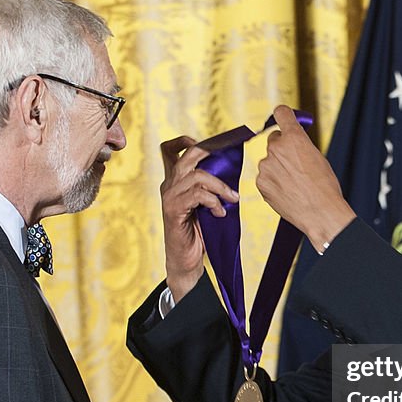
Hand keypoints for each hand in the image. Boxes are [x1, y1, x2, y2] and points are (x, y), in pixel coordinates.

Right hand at [159, 135, 239, 301]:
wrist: (186, 261)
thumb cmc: (198, 233)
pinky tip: (220, 213)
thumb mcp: (205, 204)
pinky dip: (213, 202)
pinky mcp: (174, 210)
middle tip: (229, 162)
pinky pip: (197, 196)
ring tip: (233, 199)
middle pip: (187, 156)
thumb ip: (210, 187)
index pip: (169, 150)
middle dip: (210, 153)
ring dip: (220, 186)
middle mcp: (169, 185)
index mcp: (174, 181)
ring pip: (197, 176)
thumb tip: (231, 167)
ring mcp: (170, 197)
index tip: (203, 143)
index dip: (184, 140)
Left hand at [259, 105, 355, 251]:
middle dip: (282, 149)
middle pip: (274, 140)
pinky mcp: (261, 182)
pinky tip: (286, 191)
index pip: (281, 113)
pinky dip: (273, 182)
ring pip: (269, 161)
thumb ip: (301, 145)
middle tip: (296, 164)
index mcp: (294, 138)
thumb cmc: (324, 187)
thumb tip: (293, 144)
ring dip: (277, 168)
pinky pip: (265, 177)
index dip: (283, 115)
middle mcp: (277, 148)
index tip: (282, 116)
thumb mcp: (318, 157)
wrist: (320, 212)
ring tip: (294, 183)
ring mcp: (266, 166)